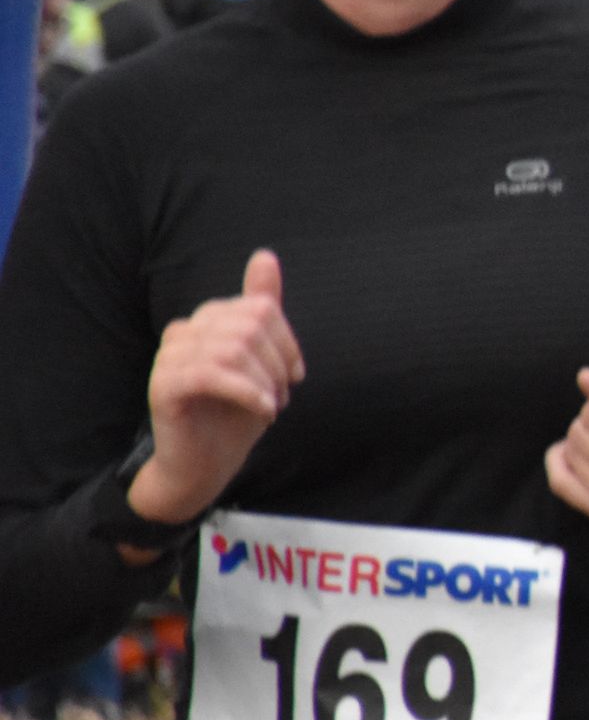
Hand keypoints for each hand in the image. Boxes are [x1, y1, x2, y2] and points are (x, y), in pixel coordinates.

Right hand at [132, 249, 306, 529]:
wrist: (205, 464)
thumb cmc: (234, 412)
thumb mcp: (260, 359)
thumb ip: (261, 308)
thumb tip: (264, 255)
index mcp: (207, 320)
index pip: (260, 308)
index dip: (287, 342)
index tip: (294, 375)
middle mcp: (183, 331)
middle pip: (249, 325)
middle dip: (277, 363)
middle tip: (281, 395)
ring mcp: (168, 357)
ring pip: (233, 348)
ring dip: (264, 381)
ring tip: (270, 405)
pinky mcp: (163, 385)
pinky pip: (212, 373)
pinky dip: (247, 392)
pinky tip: (262, 410)